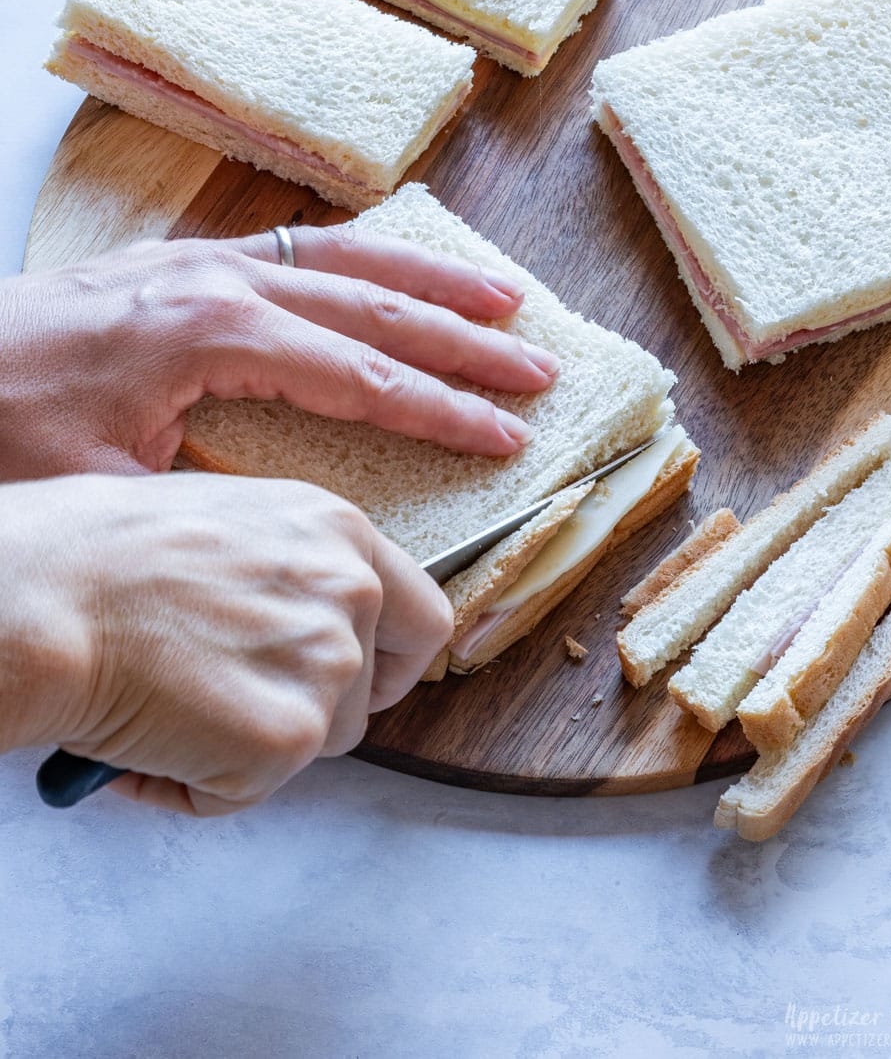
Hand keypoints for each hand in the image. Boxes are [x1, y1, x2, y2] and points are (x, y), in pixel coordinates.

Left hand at [0, 224, 558, 480]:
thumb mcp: (100, 493)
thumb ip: (210, 498)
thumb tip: (298, 528)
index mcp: (208, 332)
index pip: (358, 371)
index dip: (440, 408)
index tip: (508, 435)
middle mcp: (215, 280)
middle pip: (371, 303)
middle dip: (463, 339)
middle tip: (537, 368)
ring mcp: (195, 261)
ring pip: (341, 256)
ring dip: (428, 277)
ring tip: (503, 297)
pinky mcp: (173, 262)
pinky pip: (293, 247)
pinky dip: (358, 257)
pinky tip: (388, 270)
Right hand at [2, 470, 452, 814]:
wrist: (48, 598)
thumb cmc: (101, 554)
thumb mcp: (230, 521)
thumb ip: (289, 568)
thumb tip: (287, 620)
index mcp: (339, 531)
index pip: (419, 616)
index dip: (388, 658)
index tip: (359, 678)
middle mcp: (352, 593)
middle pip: (374, 691)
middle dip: (319, 711)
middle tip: (248, 708)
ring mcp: (327, 667)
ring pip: (317, 745)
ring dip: (253, 746)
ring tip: (175, 711)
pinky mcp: (287, 738)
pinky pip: (251, 790)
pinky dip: (197, 785)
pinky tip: (148, 741)